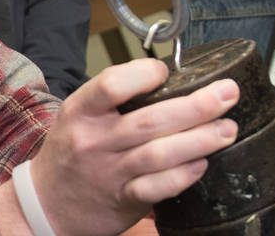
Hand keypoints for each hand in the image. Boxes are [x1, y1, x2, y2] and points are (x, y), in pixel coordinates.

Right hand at [30, 59, 238, 235]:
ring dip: (200, 140)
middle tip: (227, 94)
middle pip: (150, 120)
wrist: (47, 204)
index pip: (112, 85)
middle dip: (196, 106)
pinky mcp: (122, 199)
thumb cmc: (71, 153)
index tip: (166, 71)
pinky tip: (202, 164)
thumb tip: (171, 83)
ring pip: (160, 154)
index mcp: (81, 112)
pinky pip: (157, 187)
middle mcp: (94, 140)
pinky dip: (183, 175)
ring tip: (227, 129)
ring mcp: (108, 172)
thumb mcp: (78, 118)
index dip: (143, 74)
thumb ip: (114, 101)